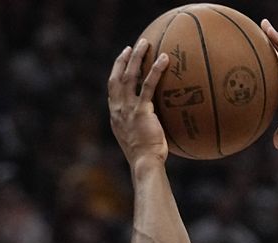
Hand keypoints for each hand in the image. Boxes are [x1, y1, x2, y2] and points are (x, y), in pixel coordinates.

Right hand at [107, 37, 170, 168]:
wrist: (144, 163)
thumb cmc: (146, 157)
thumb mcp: (139, 139)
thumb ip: (142, 127)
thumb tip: (156, 124)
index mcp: (115, 115)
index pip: (112, 88)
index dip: (116, 71)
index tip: (122, 60)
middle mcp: (118, 109)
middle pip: (117, 76)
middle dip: (124, 59)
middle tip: (132, 46)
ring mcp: (128, 108)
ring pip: (130, 75)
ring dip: (137, 57)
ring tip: (145, 43)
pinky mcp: (141, 110)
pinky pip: (148, 85)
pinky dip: (156, 70)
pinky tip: (165, 59)